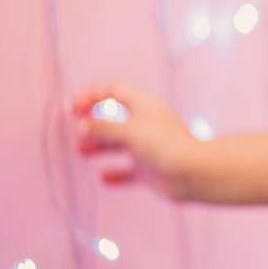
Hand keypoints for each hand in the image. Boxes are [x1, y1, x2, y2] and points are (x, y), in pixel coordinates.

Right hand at [72, 82, 201, 199]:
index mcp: (145, 106)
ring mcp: (147, 147)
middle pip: (114, 119)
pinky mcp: (149, 168)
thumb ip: (104, 128)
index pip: (115, 91)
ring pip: (118, 144)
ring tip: (82, 152)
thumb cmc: (167, 146)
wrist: (192, 174)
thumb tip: (83, 125)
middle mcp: (146, 124)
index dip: (92, 96)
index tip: (74, 109)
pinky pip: (128, 171)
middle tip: (77, 133)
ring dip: (99, 147)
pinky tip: (104, 177)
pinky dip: (115, 173)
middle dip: (94, 124)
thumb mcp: (130, 131)